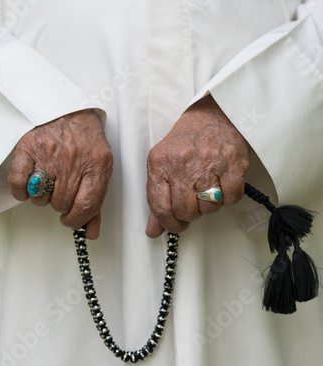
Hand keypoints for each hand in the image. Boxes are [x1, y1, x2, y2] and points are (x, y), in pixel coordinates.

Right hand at [8, 109, 112, 238]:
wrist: (70, 109)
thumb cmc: (86, 143)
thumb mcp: (100, 170)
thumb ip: (96, 203)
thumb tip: (91, 234)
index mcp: (97, 165)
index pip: (86, 206)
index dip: (77, 219)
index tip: (72, 219)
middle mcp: (73, 160)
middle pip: (61, 204)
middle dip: (61, 204)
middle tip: (62, 191)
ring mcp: (49, 154)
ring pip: (41, 198)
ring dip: (43, 196)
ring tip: (49, 181)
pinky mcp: (28, 148)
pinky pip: (19, 183)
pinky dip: (21, 191)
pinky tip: (30, 186)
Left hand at [146, 95, 249, 237]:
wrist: (215, 113)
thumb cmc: (188, 140)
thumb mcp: (164, 164)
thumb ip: (157, 199)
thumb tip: (154, 231)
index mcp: (160, 163)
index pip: (160, 208)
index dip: (169, 223)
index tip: (175, 224)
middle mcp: (182, 163)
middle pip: (186, 211)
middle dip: (190, 214)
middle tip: (193, 203)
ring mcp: (208, 163)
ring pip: (208, 208)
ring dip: (209, 206)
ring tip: (207, 189)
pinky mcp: (232, 164)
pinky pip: (231, 198)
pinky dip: (228, 197)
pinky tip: (222, 184)